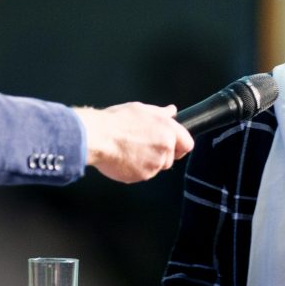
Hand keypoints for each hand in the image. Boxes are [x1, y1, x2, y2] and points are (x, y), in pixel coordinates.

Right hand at [74, 102, 193, 182]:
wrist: (97, 137)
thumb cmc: (115, 122)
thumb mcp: (141, 110)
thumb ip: (160, 113)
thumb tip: (172, 111)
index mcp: (167, 130)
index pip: (187, 144)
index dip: (180, 146)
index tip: (173, 146)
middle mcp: (165, 148)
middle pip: (171, 158)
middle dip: (160, 155)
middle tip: (142, 146)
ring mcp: (154, 164)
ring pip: (156, 167)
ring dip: (147, 162)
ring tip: (130, 150)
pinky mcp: (142, 176)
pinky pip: (143, 175)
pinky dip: (135, 169)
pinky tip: (124, 158)